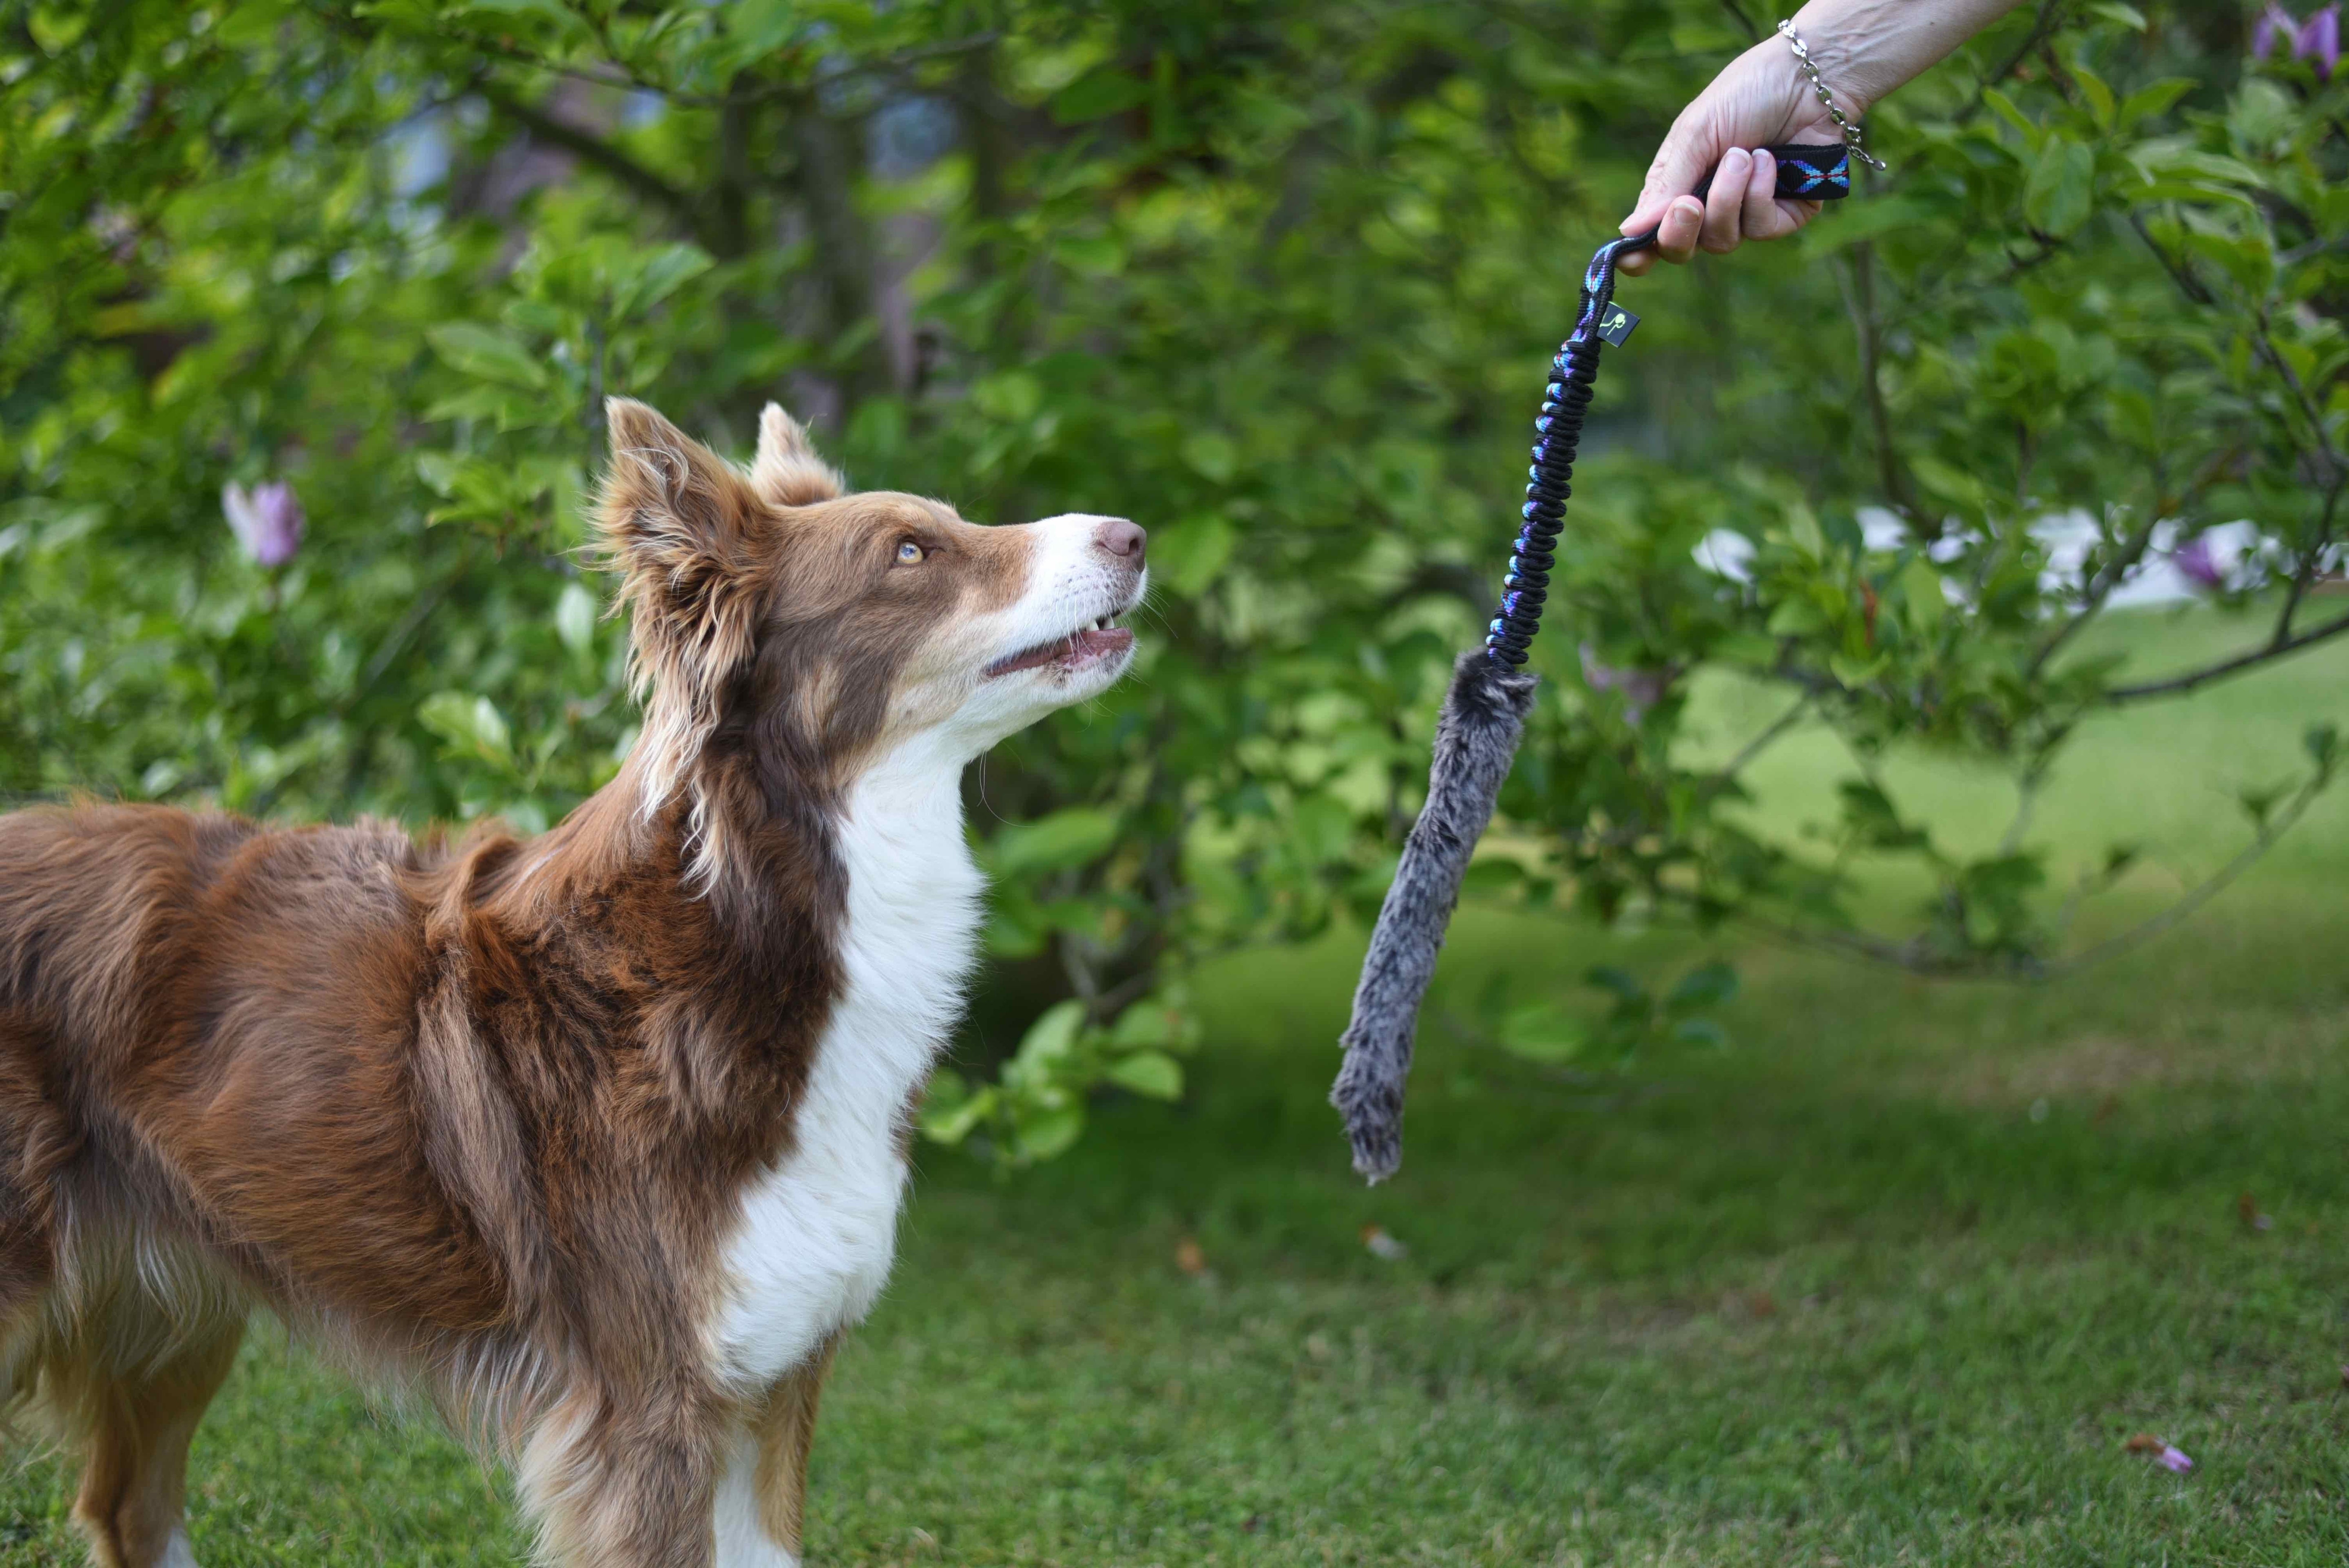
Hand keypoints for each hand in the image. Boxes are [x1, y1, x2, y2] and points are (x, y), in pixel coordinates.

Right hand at [1616, 36, 1847, 276]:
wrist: (1810, 77)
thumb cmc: (1747, 93)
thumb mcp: (1696, 133)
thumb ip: (1665, 185)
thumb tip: (1628, 231)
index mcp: (1678, 184)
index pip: (1652, 233)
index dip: (1640, 253)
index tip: (1633, 258)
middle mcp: (1709, 204)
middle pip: (1682, 250)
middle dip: (1681, 232)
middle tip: (1689, 204)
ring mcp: (1747, 212)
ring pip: (1722, 240)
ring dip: (1728, 197)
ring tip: (1743, 155)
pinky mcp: (1785, 214)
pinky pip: (1761, 230)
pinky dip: (1760, 194)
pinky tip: (1770, 161)